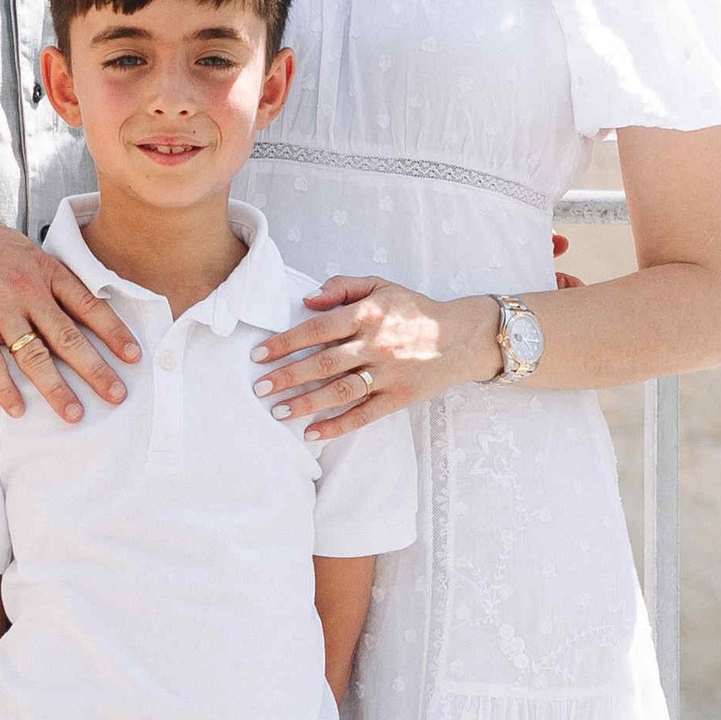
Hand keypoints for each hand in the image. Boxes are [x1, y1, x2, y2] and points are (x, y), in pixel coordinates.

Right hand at [0, 201, 138, 420]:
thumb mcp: (22, 248)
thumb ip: (44, 276)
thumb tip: (71, 300)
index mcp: (44, 271)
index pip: (89, 305)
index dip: (114, 332)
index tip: (134, 356)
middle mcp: (27, 291)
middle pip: (68, 337)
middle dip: (96, 369)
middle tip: (118, 395)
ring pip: (34, 356)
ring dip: (56, 388)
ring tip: (74, 414)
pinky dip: (4, 388)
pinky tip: (17, 410)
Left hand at [251, 272, 498, 436]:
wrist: (461, 337)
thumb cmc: (414, 310)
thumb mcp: (381, 286)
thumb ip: (343, 287)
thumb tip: (307, 300)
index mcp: (368, 314)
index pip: (317, 329)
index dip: (285, 342)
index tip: (259, 354)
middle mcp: (376, 344)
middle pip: (323, 363)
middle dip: (287, 376)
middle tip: (259, 387)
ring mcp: (388, 373)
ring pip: (340, 391)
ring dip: (306, 403)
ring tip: (278, 411)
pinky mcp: (399, 397)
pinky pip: (364, 415)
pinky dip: (337, 426)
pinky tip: (312, 433)